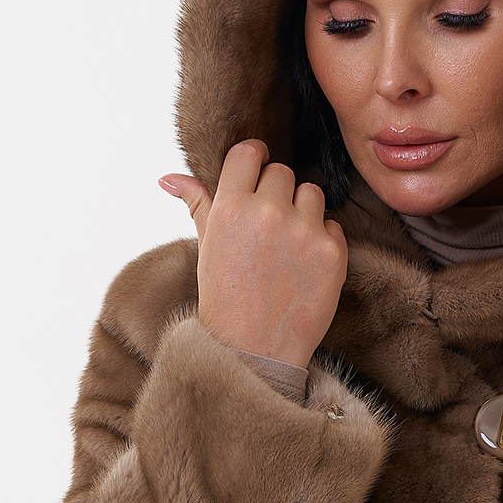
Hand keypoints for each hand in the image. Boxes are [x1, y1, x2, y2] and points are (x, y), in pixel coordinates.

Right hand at [159, 140, 346, 369]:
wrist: (254, 349)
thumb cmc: (225, 298)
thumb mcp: (206, 247)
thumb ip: (196, 204)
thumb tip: (169, 178)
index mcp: (230, 207)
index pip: (249, 153)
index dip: (254, 158)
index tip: (257, 171)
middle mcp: (266, 213)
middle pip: (281, 173)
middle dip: (276, 193)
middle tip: (267, 228)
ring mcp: (302, 232)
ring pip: (311, 193)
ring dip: (302, 212)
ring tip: (286, 246)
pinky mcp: (332, 252)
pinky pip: (332, 225)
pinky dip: (322, 240)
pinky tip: (303, 265)